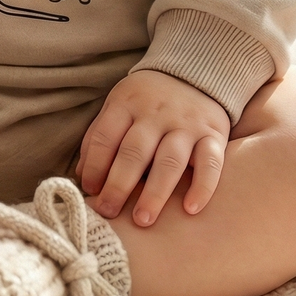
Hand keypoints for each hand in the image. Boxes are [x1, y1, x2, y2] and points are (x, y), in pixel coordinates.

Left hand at [76, 69, 229, 225]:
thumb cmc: (147, 101)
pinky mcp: (213, 135)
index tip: (89, 192)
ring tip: (143, 220)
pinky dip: (202, 186)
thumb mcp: (119, 107)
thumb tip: (82, 176)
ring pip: (170, 160)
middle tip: (108, 212)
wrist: (194, 74)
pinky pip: (211, 163)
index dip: (95, 165)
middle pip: (134, 151)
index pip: (106, 136)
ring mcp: (186, 124)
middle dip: (119, 185)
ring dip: (155, 192)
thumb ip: (99, 137)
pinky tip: (191, 209)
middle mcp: (156, 114)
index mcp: (127, 104)